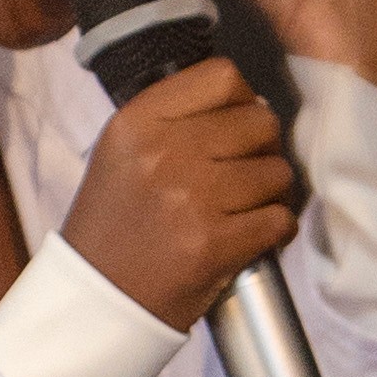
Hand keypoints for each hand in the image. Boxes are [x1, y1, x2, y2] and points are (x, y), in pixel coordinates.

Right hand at [61, 56, 300, 330]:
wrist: (98, 300)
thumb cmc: (115, 225)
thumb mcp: (124, 151)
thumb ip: (177, 118)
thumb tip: (253, 105)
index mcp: (138, 121)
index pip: (223, 76)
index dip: (242, 99)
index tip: (237, 123)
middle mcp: (164, 152)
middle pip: (260, 121)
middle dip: (263, 147)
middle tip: (246, 170)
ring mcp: (191, 199)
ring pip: (277, 171)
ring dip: (271, 191)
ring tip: (246, 206)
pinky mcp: (214, 245)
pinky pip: (279, 219)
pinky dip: (277, 228)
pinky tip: (256, 234)